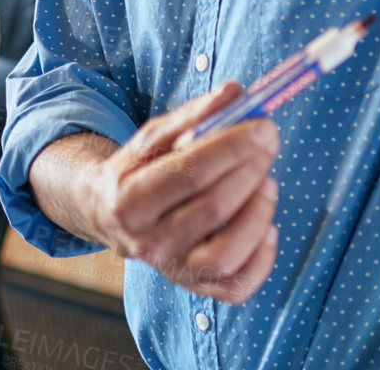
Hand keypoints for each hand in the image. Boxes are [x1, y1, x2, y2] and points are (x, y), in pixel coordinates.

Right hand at [80, 82, 280, 303]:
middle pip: (213, 208)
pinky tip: (267, 226)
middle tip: (270, 141)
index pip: (189, 173)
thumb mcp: (154, 136)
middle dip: (250, 170)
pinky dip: (263, 257)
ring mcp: (171, 269)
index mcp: (129, 198)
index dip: (231, 148)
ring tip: (267, 183)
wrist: (108, 213)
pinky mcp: (194, 287)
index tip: (263, 126)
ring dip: (258, 213)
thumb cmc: (138, 168)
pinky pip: (238, 286)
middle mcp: (146, 241)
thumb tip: (236, 93)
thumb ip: (194, 115)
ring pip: (227, 253)